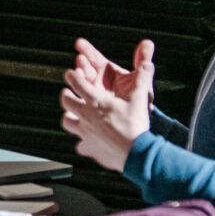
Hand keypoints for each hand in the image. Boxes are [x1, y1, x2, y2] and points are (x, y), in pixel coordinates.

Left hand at [60, 40, 155, 171]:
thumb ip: (142, 79)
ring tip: (72, 116)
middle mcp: (86, 115)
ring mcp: (85, 132)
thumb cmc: (136, 123)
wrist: (135, 152)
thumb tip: (148, 63)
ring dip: (69, 118)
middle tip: (67, 93)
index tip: (70, 73)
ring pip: (67, 122)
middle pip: (66, 101)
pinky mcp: (88, 148)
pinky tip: (88, 143)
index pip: (77, 82)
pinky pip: (80, 145)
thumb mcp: (139, 98)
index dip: (71, 76)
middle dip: (66, 95)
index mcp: (96, 100)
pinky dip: (83, 144)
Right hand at [73, 38, 154, 103]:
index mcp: (107, 73)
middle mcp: (96, 83)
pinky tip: (77, 95)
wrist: (136, 125)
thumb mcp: (141, 80)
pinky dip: (77, 99)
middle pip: (85, 70)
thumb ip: (142, 60)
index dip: (87, 50)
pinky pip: (79, 104)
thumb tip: (148, 42)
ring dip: (79, 79)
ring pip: (80, 85)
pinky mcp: (87, 110)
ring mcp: (90, 96)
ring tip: (80, 75)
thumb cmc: (138, 100)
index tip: (78, 42)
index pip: (94, 58)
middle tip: (81, 59)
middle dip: (82, 64)